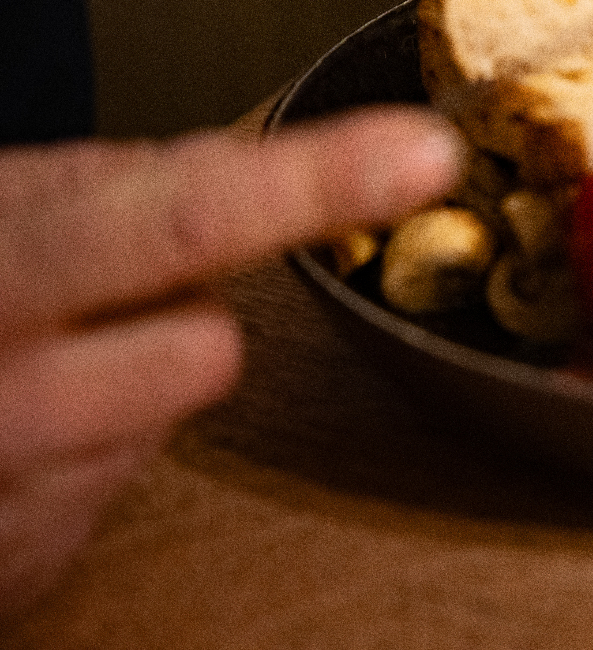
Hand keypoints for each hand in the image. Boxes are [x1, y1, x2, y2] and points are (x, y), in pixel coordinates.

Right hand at [0, 107, 460, 614]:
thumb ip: (98, 192)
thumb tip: (243, 167)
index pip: (180, 218)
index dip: (315, 181)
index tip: (420, 153)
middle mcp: (1, 395)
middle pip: (203, 346)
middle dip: (182, 314)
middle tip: (113, 294)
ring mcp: (7, 497)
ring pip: (165, 416)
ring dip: (123, 383)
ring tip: (21, 362)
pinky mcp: (14, 571)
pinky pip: (108, 488)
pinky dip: (77, 452)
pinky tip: (1, 432)